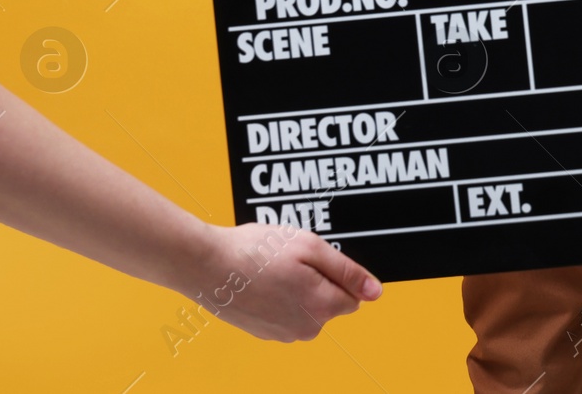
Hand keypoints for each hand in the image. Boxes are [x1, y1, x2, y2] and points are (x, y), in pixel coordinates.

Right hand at [190, 223, 381, 341]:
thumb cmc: (256, 251)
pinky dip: (278, 297)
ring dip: (297, 289)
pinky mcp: (263, 333)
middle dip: (318, 281)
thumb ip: (348, 272)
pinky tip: (260, 280)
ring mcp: (282, 334)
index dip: (336, 272)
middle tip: (290, 260)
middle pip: (330, 303)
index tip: (312, 259)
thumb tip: (375, 292)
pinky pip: (285, 313)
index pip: (353, 296)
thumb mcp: (310, 248)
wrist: (206, 265)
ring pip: (307, 308)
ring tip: (272, 268)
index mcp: (322, 307)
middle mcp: (305, 329)